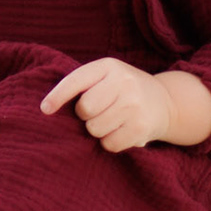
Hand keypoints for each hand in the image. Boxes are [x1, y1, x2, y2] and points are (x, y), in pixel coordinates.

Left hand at [40, 57, 173, 151]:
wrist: (166, 102)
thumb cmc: (124, 89)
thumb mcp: (108, 75)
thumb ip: (85, 84)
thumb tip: (49, 108)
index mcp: (109, 66)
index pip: (76, 81)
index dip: (57, 96)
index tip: (45, 109)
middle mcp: (124, 82)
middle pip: (84, 110)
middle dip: (85, 115)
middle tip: (99, 111)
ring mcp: (134, 105)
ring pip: (94, 129)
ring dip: (97, 130)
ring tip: (112, 121)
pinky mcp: (140, 128)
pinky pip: (109, 144)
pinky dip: (110, 142)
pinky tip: (121, 131)